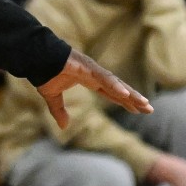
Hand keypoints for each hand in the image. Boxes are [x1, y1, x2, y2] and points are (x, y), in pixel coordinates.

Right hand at [37, 49, 152, 128]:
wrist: (35, 58)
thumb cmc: (44, 72)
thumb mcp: (52, 97)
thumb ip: (59, 111)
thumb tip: (64, 126)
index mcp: (89, 80)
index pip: (111, 93)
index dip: (125, 102)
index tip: (138, 109)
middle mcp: (94, 74)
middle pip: (118, 89)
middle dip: (134, 99)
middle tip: (150, 109)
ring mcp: (92, 69)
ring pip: (116, 84)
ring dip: (130, 94)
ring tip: (144, 104)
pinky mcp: (87, 67)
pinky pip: (103, 78)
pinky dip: (115, 86)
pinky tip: (125, 94)